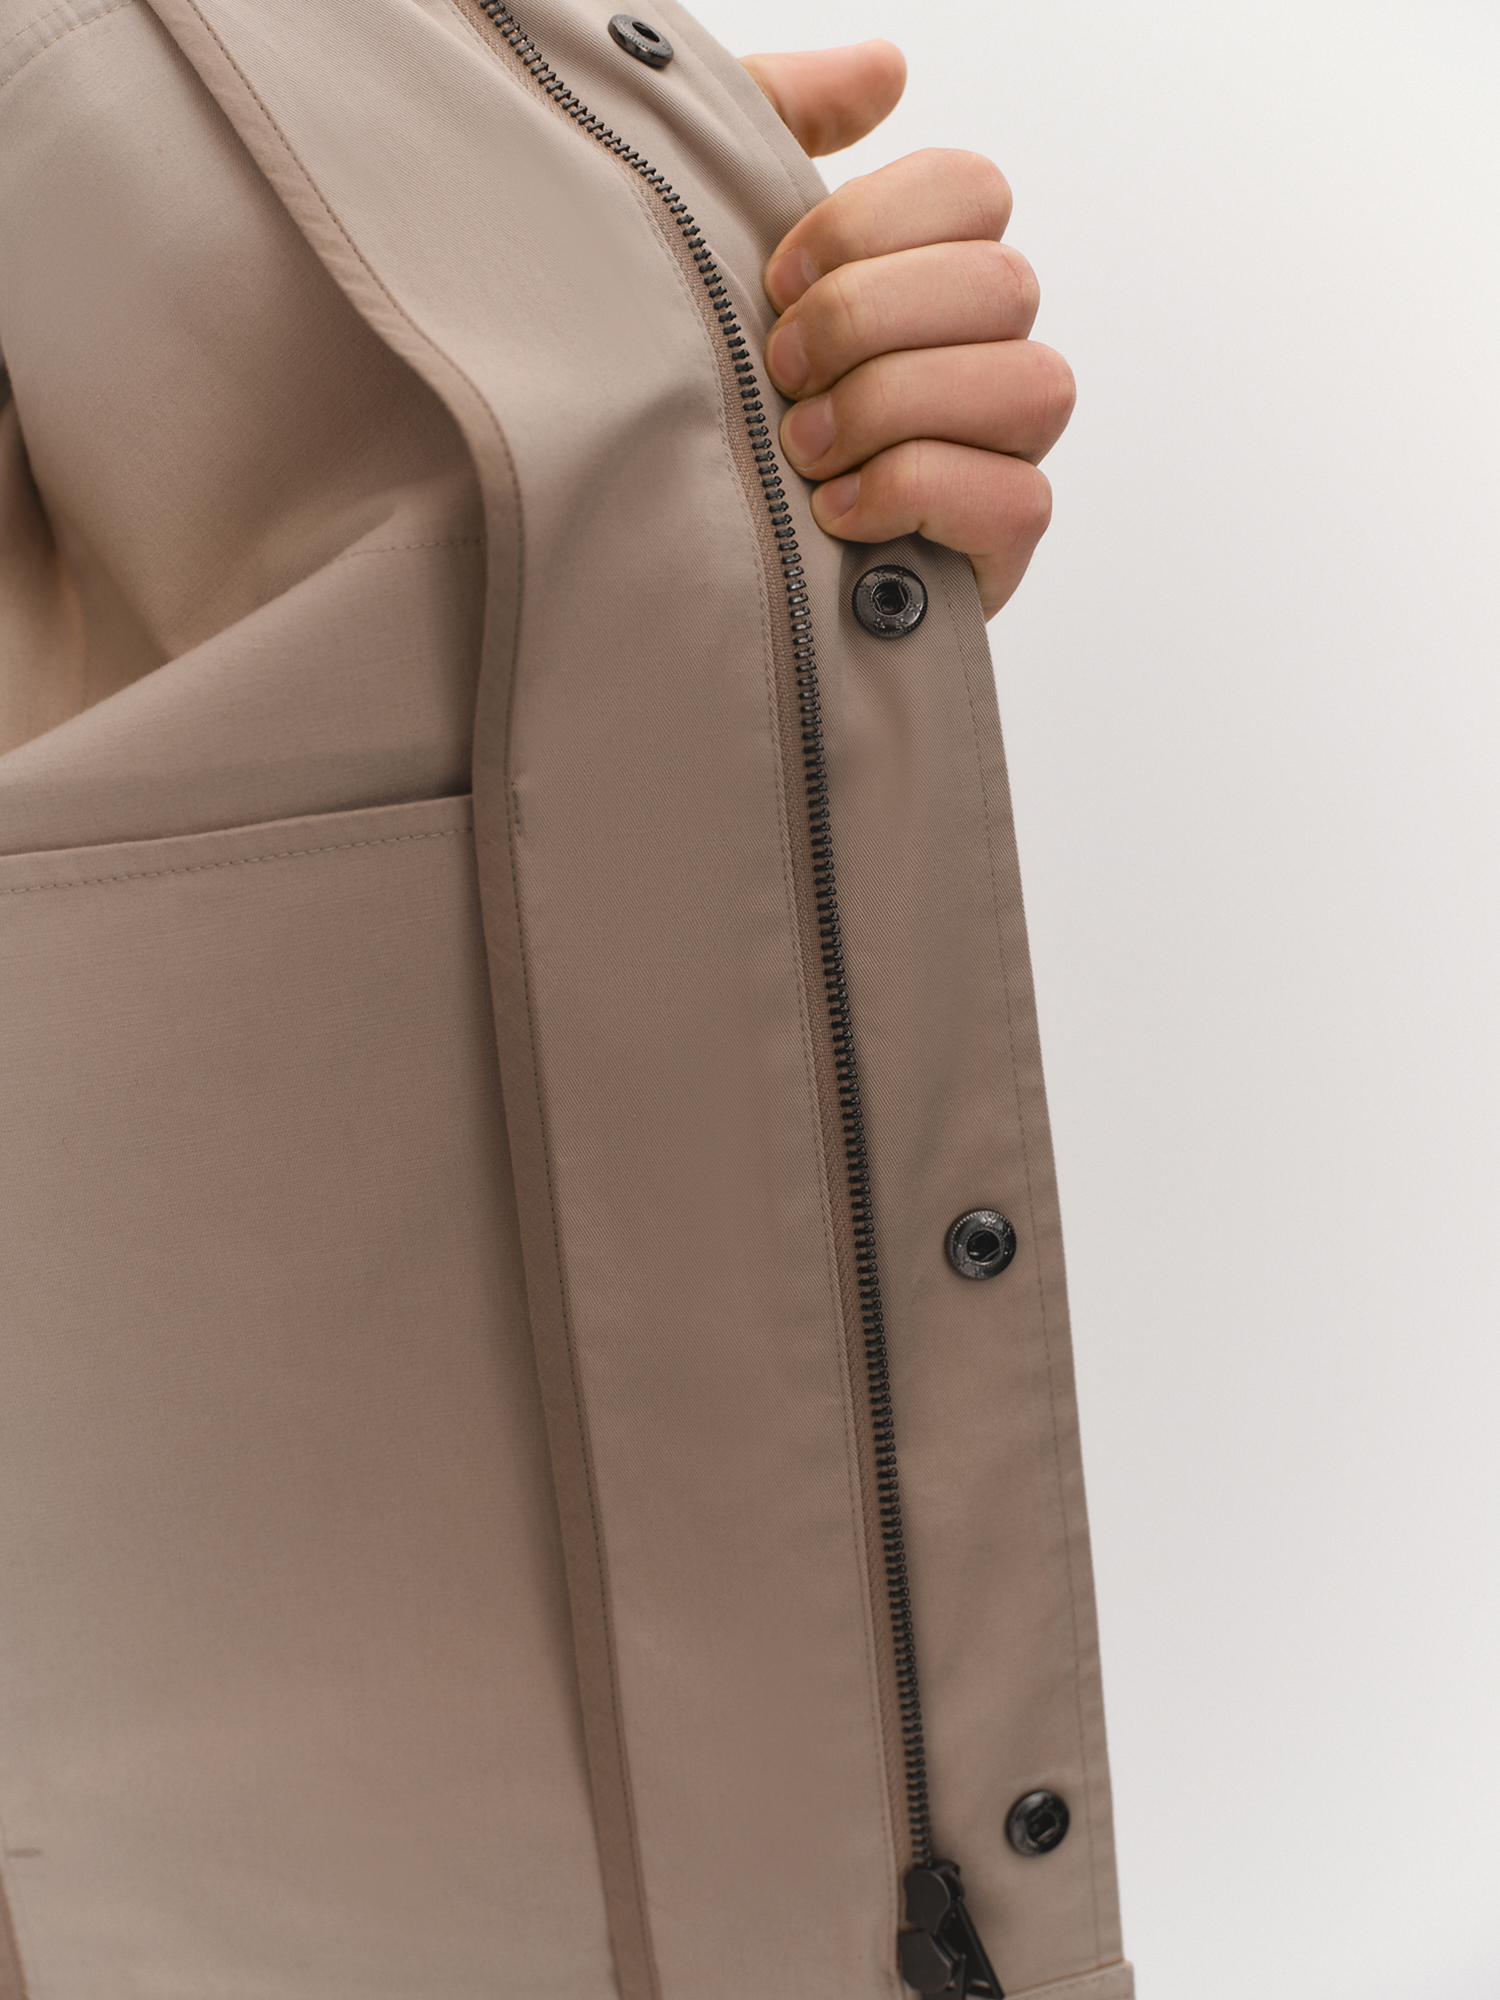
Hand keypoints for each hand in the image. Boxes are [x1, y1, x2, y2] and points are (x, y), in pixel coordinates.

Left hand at [739, 45, 1073, 618]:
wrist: (687, 560)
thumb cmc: (714, 395)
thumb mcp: (718, 236)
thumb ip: (784, 121)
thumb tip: (888, 66)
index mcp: (930, 272)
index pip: (972, 188)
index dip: (869, 226)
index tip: (775, 281)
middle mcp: (987, 352)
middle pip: (1003, 281)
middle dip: (869, 323)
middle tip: (782, 376)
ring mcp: (1006, 450)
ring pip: (1028, 383)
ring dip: (896, 409)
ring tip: (804, 452)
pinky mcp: (1002, 546)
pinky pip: (1018, 498)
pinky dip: (915, 494)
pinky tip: (836, 512)